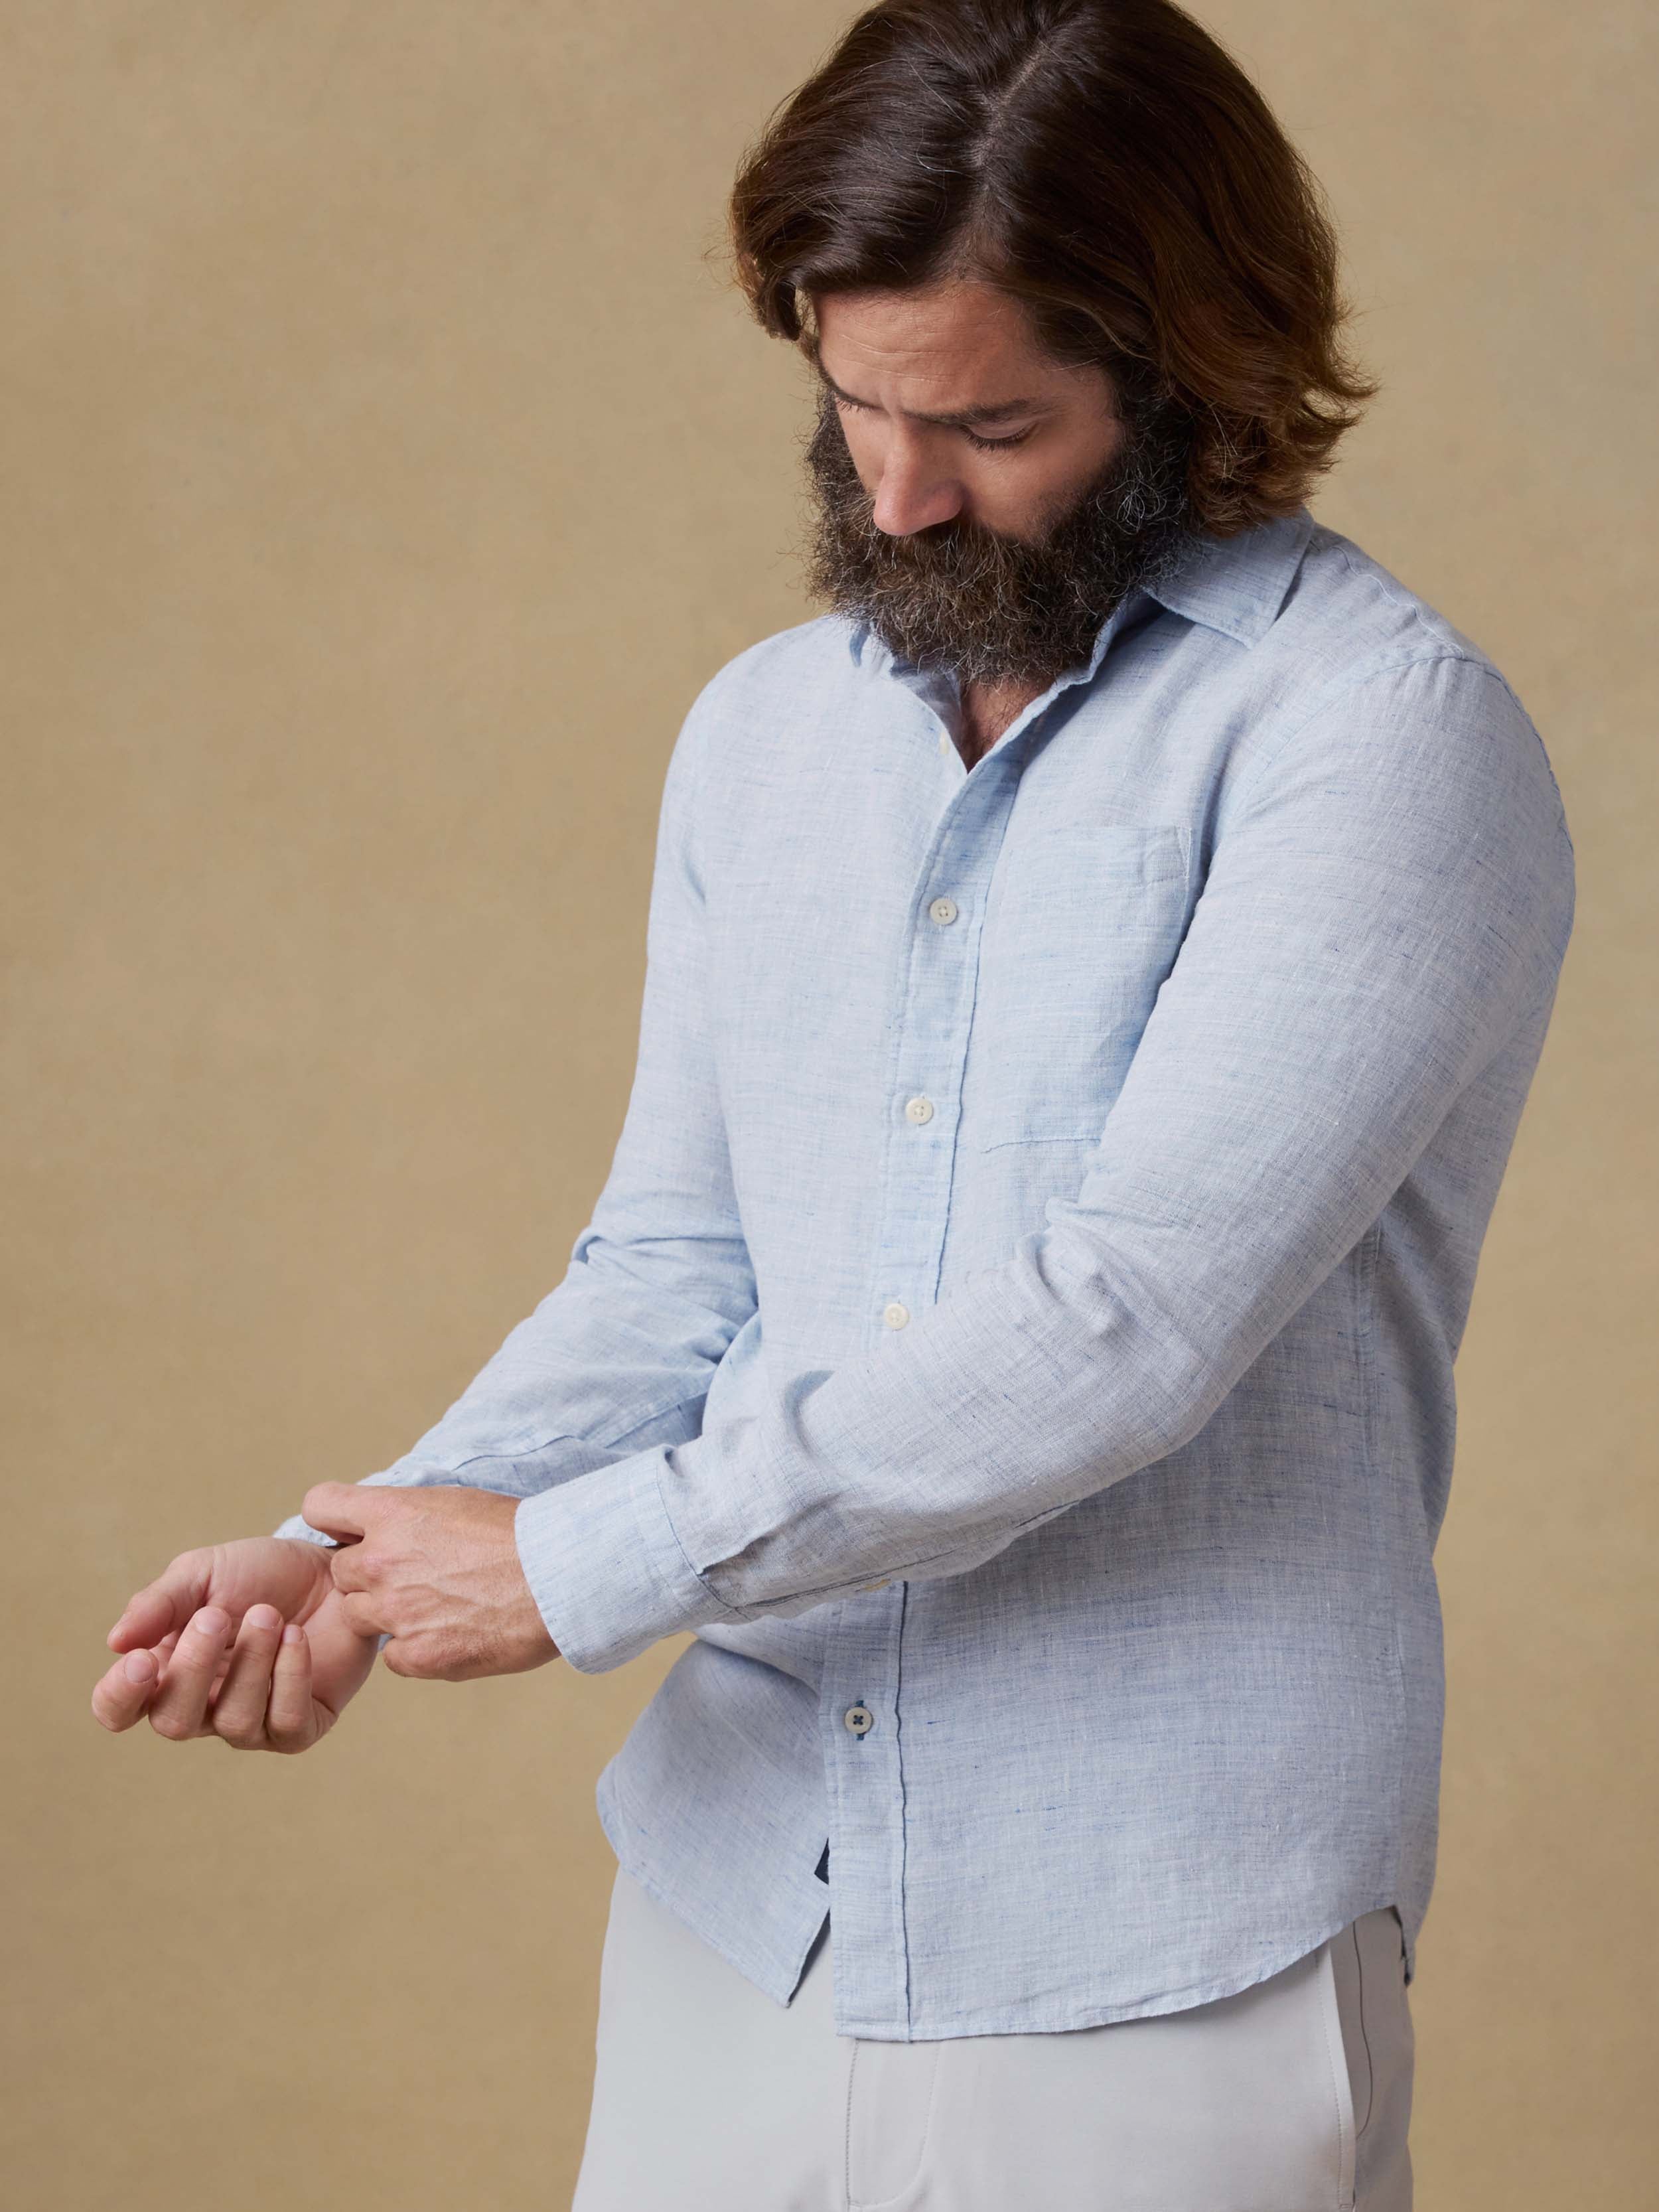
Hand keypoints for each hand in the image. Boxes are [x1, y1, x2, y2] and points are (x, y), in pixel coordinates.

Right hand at [92, 1536, 377, 1750]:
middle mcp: (203, 1708)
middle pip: (173, 1723)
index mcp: (165, 1672)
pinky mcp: (300, 1727)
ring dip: (251, 1662)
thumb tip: (116, 1641)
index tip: (140, 1660)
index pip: (119, 1709)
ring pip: (234, 1722)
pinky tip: (296, 1637)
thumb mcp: (203, 1572)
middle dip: (193, 1669)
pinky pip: (287, 1723)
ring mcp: (252, 1724)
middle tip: (215, 1616)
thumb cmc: (261, 1574)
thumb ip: (160, 1603)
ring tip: (269, 1614)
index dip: (119, 1696)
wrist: (331, 1569)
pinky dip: (290, 1675)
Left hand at [300, 1482, 560, 1681]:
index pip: (319, 1505)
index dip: (334, 1520)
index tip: (351, 1530)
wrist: (559, 1577)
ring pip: (357, 1615)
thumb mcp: (454, 1501)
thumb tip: (385, 1527)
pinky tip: (449, 1632)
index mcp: (391, 1514)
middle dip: (365, 1573)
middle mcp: (381, 1562)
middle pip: (338, 1570)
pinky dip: (414, 1648)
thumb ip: (407, 1516)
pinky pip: (392, 1656)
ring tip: (434, 1604)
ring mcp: (395, 1612)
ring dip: (385, 1612)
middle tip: (411, 1574)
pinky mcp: (417, 1655)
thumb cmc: (518, 1532)